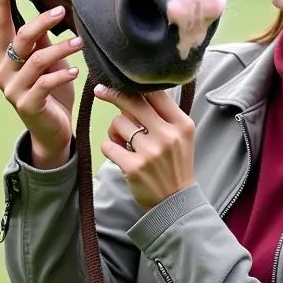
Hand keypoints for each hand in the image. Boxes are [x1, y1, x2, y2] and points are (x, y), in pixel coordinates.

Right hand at [0, 0, 83, 168]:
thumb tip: (50, 12)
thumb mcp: (47, 62)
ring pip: (37, 60)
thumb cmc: (51, 92)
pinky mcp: (27, 105)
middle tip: (62, 11)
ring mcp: (12, 90)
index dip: (0, 5)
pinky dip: (62, 74)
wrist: (52, 131)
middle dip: (42, 22)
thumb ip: (42, 42)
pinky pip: (45, 83)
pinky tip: (75, 71)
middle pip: (20, 39)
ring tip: (80, 43)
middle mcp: (2, 72)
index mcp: (3, 58)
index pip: (1, 27)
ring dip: (61, 48)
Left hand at [93, 85, 195, 209]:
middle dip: (113, 95)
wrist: (175, 202)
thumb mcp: (180, 136)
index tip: (118, 80)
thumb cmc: (174, 163)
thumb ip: (162, 115)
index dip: (134, 85)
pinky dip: (109, 147)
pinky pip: (108, 145)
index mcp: (182, 125)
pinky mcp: (134, 167)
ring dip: (115, 131)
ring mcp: (151, 152)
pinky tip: (120, 154)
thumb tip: (132, 90)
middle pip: (133, 103)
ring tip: (124, 142)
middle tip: (100, 91)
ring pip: (118, 123)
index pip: (156, 94)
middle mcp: (168, 136)